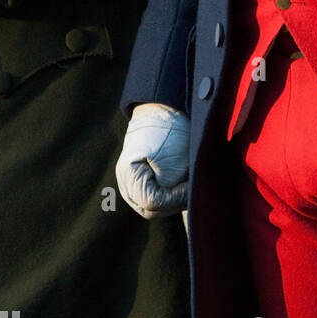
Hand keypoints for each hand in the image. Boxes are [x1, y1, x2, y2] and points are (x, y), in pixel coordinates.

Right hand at [116, 103, 189, 218]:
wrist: (164, 108)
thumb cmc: (171, 131)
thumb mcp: (175, 161)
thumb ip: (172, 190)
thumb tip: (180, 207)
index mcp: (129, 174)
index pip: (153, 203)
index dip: (175, 198)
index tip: (191, 186)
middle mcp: (124, 182)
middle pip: (151, 209)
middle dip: (174, 202)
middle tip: (192, 189)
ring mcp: (129, 183)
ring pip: (152, 207)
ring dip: (172, 200)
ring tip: (187, 185)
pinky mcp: (139, 181)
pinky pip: (153, 198)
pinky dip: (169, 196)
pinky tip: (181, 186)